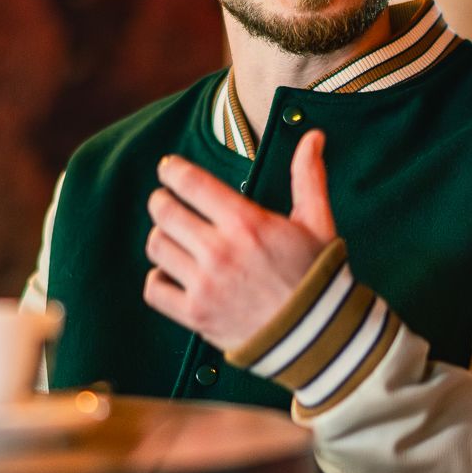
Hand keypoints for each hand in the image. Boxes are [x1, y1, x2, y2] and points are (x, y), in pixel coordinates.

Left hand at [143, 129, 335, 350]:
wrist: (317, 336)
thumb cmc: (317, 276)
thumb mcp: (317, 223)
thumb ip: (308, 177)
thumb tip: (314, 136)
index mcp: (246, 223)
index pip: (191, 184)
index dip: (172, 170)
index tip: (168, 168)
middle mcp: (219, 252)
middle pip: (164, 212)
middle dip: (161, 200)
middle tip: (165, 201)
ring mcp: (205, 286)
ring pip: (157, 247)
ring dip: (161, 237)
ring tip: (172, 237)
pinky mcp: (196, 315)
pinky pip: (154, 289)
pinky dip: (157, 278)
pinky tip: (172, 273)